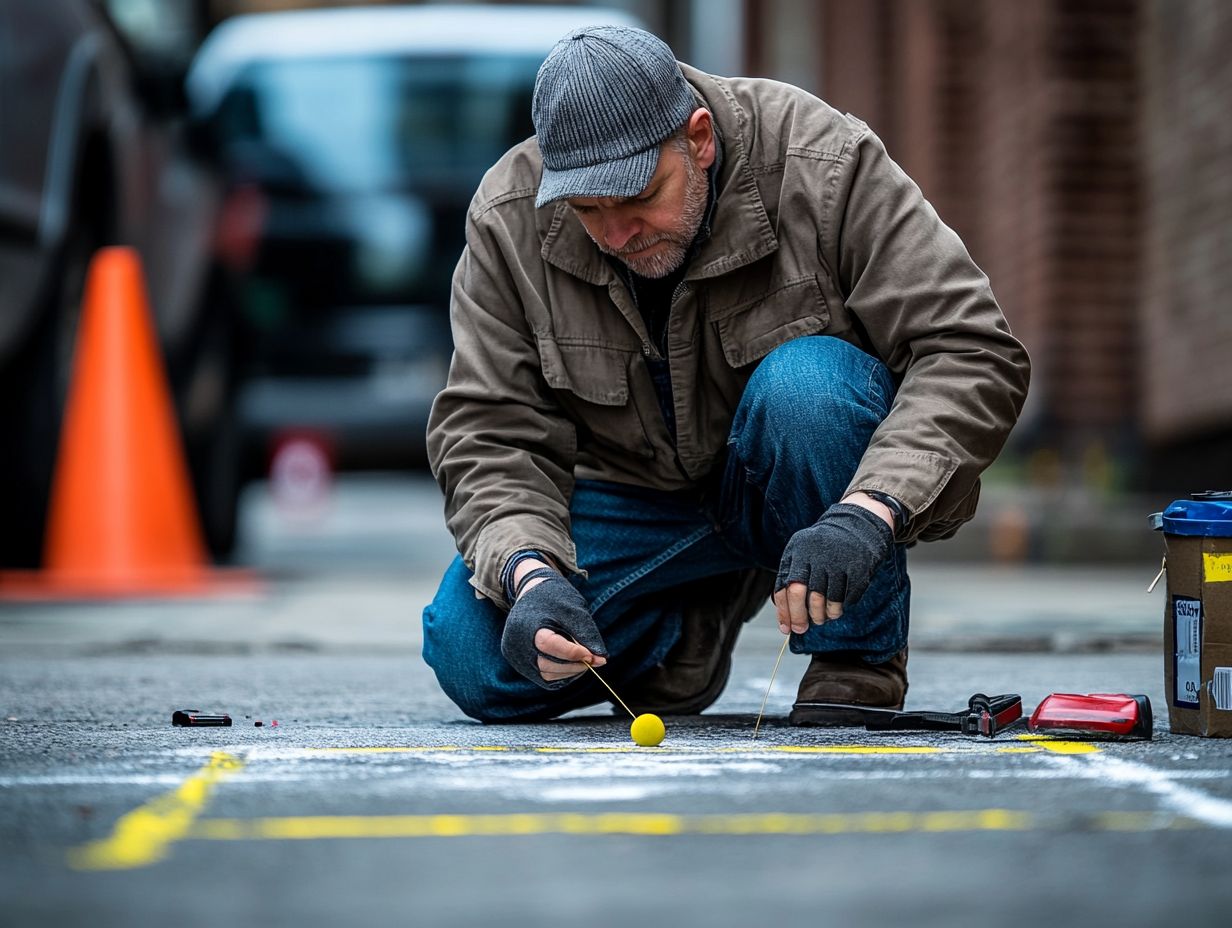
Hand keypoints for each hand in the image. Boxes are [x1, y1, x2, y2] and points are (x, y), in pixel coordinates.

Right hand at [501, 570, 607, 688]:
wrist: (531, 592)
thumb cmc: (554, 598)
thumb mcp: (573, 609)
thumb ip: (586, 634)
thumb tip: (600, 660)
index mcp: (526, 623)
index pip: (549, 644)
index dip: (573, 653)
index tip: (593, 655)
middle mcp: (515, 642)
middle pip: (547, 664)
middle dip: (575, 665)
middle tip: (594, 659)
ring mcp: (515, 655)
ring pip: (546, 674)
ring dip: (570, 671)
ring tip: (584, 658)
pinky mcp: (520, 663)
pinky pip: (543, 677)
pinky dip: (561, 674)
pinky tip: (573, 663)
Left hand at [773, 498, 893, 634]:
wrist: (857, 528)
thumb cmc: (823, 549)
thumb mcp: (801, 554)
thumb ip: (790, 579)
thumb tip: (785, 615)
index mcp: (797, 551)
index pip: (783, 587)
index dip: (783, 612)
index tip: (786, 628)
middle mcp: (814, 556)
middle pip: (799, 594)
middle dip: (799, 617)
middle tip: (801, 629)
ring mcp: (836, 562)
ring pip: (822, 601)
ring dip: (820, 616)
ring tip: (821, 618)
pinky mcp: (856, 570)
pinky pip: (844, 600)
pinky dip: (838, 609)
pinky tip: (836, 608)